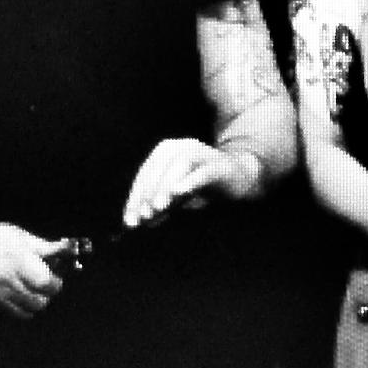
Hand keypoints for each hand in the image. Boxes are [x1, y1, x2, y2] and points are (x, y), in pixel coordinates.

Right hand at [0, 220, 70, 318]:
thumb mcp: (15, 234)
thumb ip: (40, 246)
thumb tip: (61, 250)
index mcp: (18, 262)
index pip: (48, 284)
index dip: (55, 282)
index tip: (55, 277)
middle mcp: (8, 283)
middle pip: (40, 302)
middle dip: (46, 294)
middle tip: (42, 283)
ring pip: (26, 312)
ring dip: (32, 302)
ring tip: (28, 288)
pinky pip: (9, 313)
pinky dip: (16, 306)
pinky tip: (11, 292)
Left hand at [121, 137, 254, 227]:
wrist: (238, 177)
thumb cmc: (201, 185)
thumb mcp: (175, 196)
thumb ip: (158, 205)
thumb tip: (137, 221)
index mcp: (167, 151)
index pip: (145, 173)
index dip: (135, 197)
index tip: (129, 220)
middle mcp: (182, 146)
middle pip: (159, 165)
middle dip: (148, 191)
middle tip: (143, 215)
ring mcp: (202, 153)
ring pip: (180, 163)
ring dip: (166, 185)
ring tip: (158, 206)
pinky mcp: (219, 166)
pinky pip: (203, 171)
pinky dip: (190, 180)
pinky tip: (179, 192)